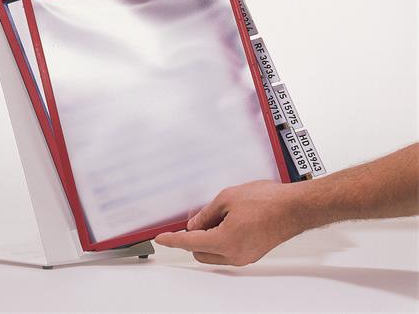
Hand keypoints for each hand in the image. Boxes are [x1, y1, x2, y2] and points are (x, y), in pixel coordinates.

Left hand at [155, 180, 307, 265]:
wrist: (295, 208)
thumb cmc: (267, 201)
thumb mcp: (227, 199)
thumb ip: (206, 214)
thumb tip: (194, 224)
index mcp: (224, 241)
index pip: (189, 242)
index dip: (172, 240)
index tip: (161, 238)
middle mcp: (234, 254)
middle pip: (199, 252)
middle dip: (192, 237)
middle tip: (195, 218)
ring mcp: (244, 256)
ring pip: (213, 253)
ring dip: (207, 239)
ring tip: (216, 215)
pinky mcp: (251, 253)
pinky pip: (227, 251)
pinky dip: (220, 239)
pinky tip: (226, 221)